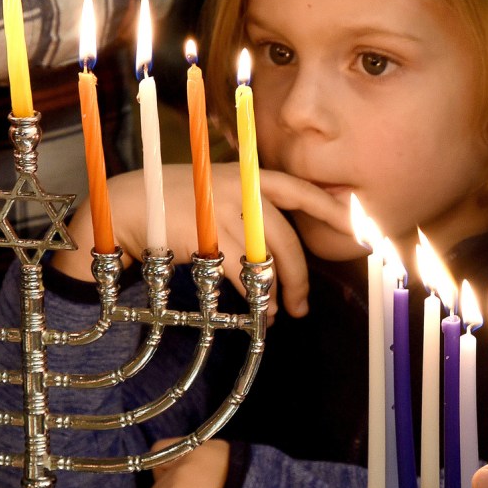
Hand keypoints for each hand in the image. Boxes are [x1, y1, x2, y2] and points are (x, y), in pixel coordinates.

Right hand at [53, 163, 350, 318]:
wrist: (128, 203)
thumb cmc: (173, 198)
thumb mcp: (215, 186)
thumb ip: (247, 205)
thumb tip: (277, 242)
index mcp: (247, 174)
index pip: (300, 190)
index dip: (331, 209)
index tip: (358, 226)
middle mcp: (241, 191)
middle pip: (288, 238)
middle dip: (302, 276)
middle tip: (303, 303)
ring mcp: (225, 214)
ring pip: (269, 261)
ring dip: (279, 294)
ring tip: (280, 313)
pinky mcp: (210, 239)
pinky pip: (245, 275)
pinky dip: (257, 299)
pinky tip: (261, 311)